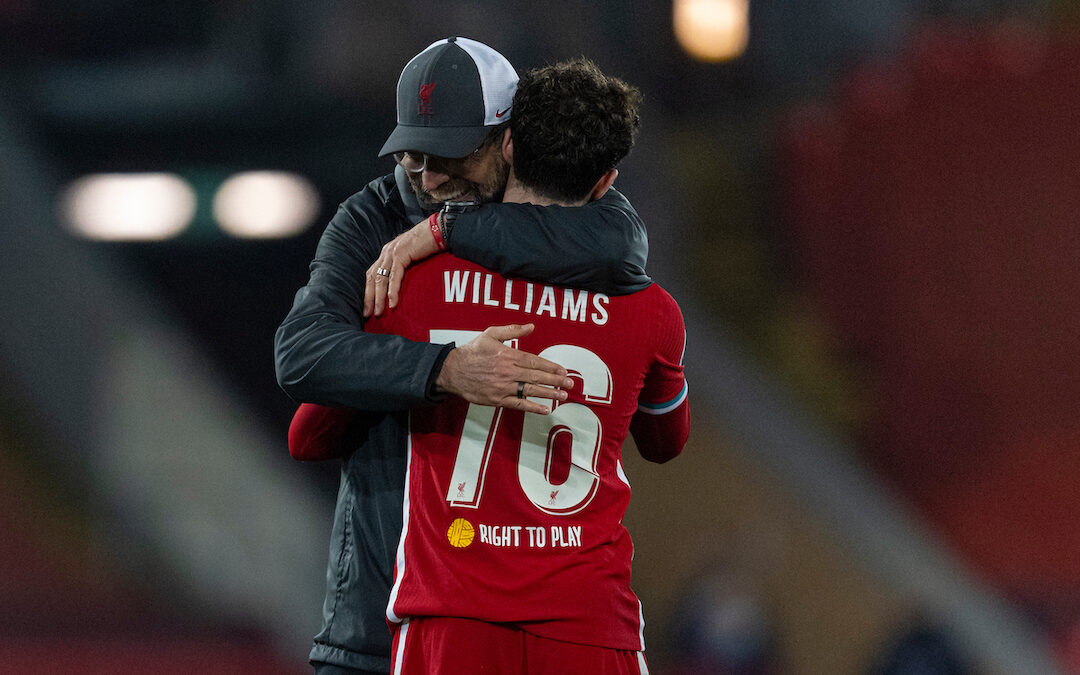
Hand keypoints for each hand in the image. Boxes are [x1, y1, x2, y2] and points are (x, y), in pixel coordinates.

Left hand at [364, 218, 440, 317]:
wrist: (438, 230)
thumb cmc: (428, 244)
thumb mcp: (412, 257)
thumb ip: (404, 266)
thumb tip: (402, 283)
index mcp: (387, 253)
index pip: (373, 274)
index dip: (368, 291)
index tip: (368, 306)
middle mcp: (386, 252)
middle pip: (372, 278)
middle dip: (369, 297)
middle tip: (367, 313)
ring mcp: (392, 252)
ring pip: (381, 279)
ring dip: (378, 298)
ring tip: (379, 312)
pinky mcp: (401, 254)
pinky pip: (394, 276)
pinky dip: (392, 291)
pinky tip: (392, 302)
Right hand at [435, 324, 573, 414]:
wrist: (452, 370)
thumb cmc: (473, 351)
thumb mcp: (490, 334)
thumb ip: (512, 330)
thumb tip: (531, 326)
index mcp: (508, 355)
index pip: (535, 361)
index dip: (551, 366)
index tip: (563, 370)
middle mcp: (508, 371)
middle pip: (536, 376)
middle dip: (555, 380)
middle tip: (570, 383)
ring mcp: (503, 387)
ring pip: (530, 390)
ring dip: (549, 393)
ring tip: (562, 395)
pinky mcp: (497, 399)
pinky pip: (518, 404)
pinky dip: (532, 407)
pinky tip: (545, 409)